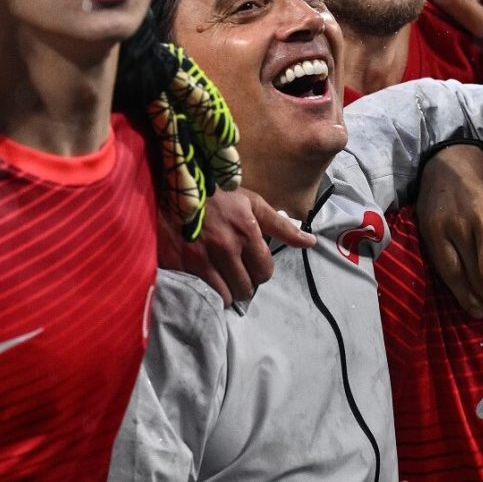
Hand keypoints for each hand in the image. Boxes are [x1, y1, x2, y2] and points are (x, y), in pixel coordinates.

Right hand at [158, 187, 315, 304]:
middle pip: (245, 288)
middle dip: (245, 283)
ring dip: (226, 291)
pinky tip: (203, 280)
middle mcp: (224, 248)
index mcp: (246, 232)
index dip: (261, 271)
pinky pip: (199, 292)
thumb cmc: (217, 194)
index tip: (252, 265)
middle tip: (236, 274)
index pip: (264, 272)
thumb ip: (281, 226)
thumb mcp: (252, 203)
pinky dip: (204, 291)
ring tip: (221, 279)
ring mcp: (199, 258)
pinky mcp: (178, 264)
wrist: (173, 186)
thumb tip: (310, 242)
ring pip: (224, 296)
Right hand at [416, 143, 482, 324]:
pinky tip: (462, 295)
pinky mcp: (425, 233)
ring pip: (451, 274)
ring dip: (465, 297)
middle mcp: (458, 227)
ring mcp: (438, 231)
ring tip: (480, 313)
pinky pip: (439, 265)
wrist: (448, 160)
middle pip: (470, 273)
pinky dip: (451, 283)